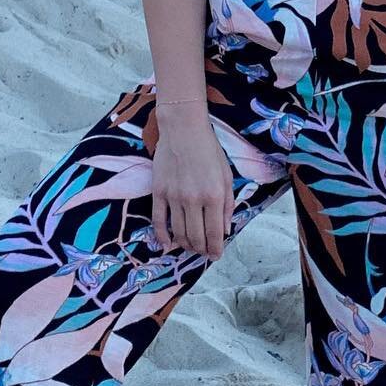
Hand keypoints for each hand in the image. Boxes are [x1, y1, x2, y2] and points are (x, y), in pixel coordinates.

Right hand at [151, 111, 234, 259]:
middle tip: (203, 253)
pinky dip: (161, 236)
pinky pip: (158, 220)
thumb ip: (227, 205)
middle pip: (195, 237)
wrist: (183, 129)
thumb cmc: (209, 151)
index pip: (214, 233)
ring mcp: (173, 197)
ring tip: (190, 248)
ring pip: (177, 232)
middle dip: (200, 250)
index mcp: (214, 196)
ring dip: (184, 245)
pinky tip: (166, 244)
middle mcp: (193, 199)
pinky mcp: (158, 192)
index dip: (215, 249)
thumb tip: (224, 231)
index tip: (216, 255)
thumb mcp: (226, 176)